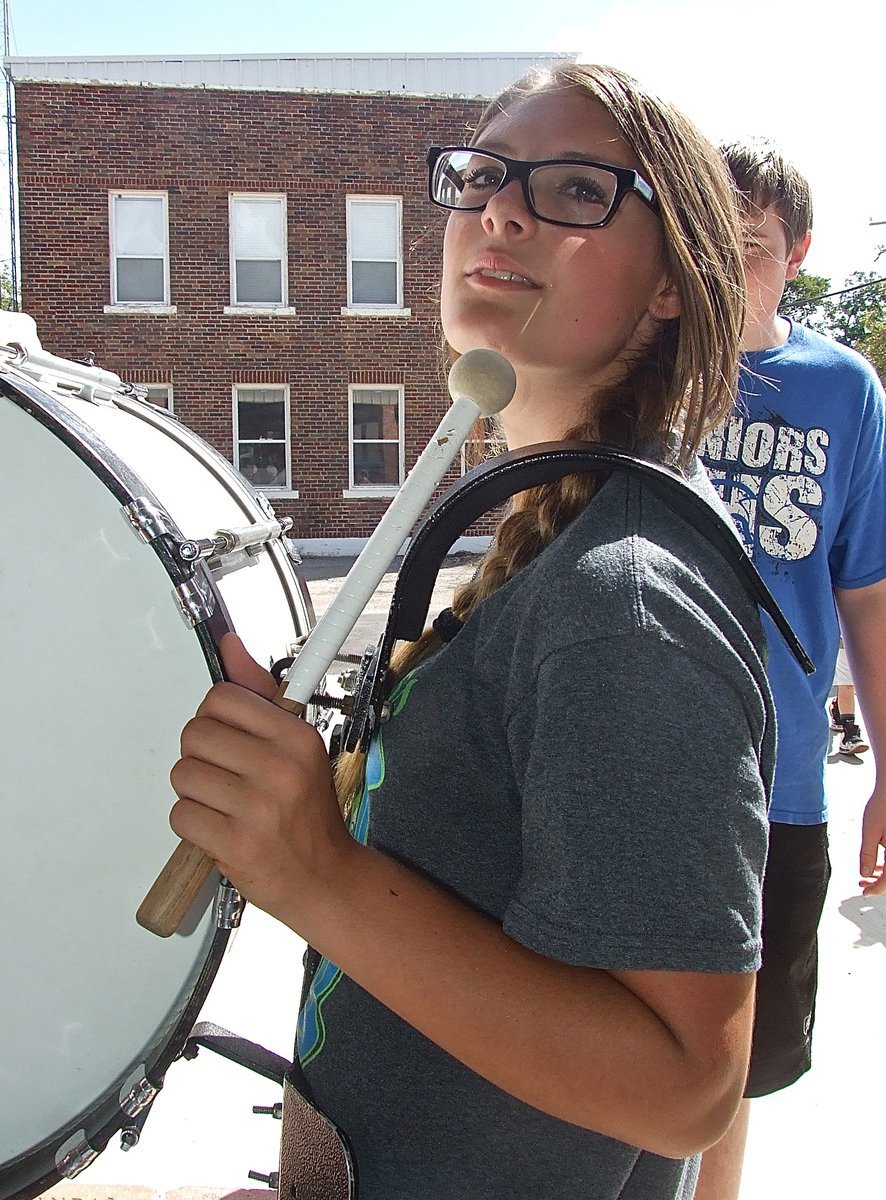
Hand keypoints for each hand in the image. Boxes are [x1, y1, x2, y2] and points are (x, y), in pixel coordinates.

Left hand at [169, 633, 353, 928]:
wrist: (324, 878)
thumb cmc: (306, 812)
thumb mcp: (295, 747)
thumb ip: (258, 696)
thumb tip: (230, 646)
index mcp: (296, 737)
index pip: (223, 698)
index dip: (215, 717)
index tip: (227, 735)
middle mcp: (281, 768)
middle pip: (196, 734)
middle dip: (200, 755)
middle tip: (224, 775)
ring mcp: (258, 807)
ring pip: (184, 775)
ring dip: (194, 792)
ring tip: (222, 803)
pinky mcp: (236, 843)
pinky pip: (182, 815)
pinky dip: (192, 823)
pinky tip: (218, 827)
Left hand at [859, 785, 885, 895]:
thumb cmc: (883, 805)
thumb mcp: (870, 830)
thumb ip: (867, 854)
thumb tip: (864, 874)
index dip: (876, 889)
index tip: (864, 892)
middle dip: (879, 883)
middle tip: (862, 884)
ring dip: (884, 875)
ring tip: (867, 876)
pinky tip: (877, 865)